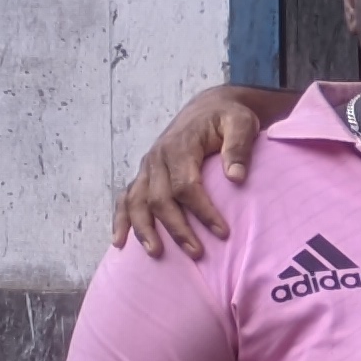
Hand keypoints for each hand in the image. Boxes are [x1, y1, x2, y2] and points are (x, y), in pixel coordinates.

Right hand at [115, 85, 281, 258]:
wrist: (210, 107)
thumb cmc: (228, 118)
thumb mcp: (241, 124)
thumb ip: (239, 147)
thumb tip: (236, 177)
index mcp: (180, 147)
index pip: (186, 185)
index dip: (202, 211)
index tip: (222, 232)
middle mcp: (157, 159)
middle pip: (160, 199)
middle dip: (177, 228)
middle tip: (197, 253)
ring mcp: (147, 167)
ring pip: (137, 202)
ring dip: (144, 229)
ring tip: (156, 253)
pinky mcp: (145, 174)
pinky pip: (126, 198)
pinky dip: (121, 219)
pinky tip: (119, 242)